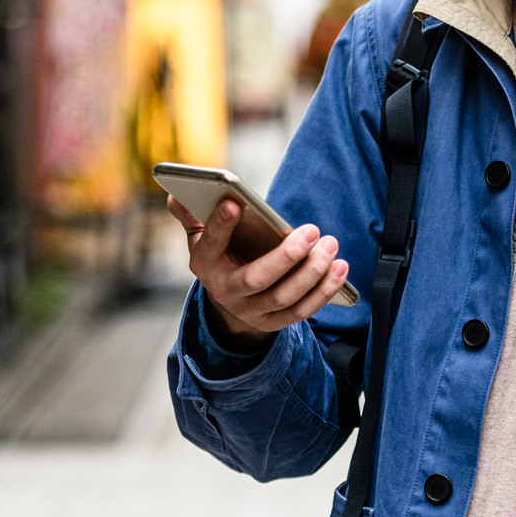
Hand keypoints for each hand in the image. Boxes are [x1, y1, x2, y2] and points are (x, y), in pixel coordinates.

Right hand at [167, 195, 350, 353]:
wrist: (229, 303)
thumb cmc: (222, 256)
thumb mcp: (202, 237)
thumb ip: (192, 215)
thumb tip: (175, 194)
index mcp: (205, 264)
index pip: (210, 245)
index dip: (219, 225)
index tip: (235, 202)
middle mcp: (226, 292)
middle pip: (257, 279)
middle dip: (287, 256)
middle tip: (313, 229)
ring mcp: (251, 312)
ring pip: (285, 297)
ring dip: (313, 272)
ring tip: (330, 244)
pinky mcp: (275, 322)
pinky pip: (302, 311)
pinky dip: (324, 290)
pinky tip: (340, 268)